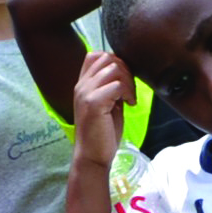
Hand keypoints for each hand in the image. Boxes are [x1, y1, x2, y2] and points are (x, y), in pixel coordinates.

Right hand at [70, 50, 132, 172]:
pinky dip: (128, 93)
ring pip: (114, 68)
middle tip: (130, 91)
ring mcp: (86, 93)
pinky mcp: (94, 103)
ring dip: (128, 81)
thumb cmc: (101, 134)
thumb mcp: (106, 105)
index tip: (123, 81)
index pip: (95, 55)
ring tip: (129, 98)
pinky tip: (129, 105)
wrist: (92, 157)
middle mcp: (81, 86)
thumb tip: (126, 74)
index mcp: (82, 85)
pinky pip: (117, 85)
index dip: (114, 62)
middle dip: (125, 71)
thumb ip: (111, 88)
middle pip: (107, 58)